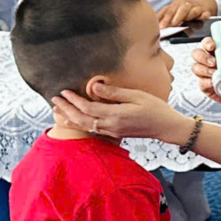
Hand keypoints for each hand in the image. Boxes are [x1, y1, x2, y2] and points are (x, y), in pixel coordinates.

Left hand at [53, 82, 191, 144]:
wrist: (166, 127)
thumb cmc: (155, 108)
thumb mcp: (136, 95)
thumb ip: (114, 92)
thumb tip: (95, 86)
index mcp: (115, 115)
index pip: (87, 107)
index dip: (73, 100)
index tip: (64, 91)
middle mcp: (111, 125)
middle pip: (81, 119)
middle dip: (66, 110)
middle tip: (54, 100)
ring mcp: (112, 132)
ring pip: (85, 127)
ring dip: (70, 119)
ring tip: (58, 111)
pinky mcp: (115, 134)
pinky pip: (92, 130)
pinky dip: (80, 124)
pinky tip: (75, 120)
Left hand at [158, 0, 217, 29]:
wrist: (202, 6)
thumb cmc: (185, 12)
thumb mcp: (174, 13)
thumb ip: (165, 18)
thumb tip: (155, 26)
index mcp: (177, 3)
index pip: (169, 10)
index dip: (165, 19)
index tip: (161, 27)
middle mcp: (186, 3)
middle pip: (180, 9)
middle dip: (175, 17)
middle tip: (172, 25)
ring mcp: (196, 7)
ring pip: (193, 10)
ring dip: (188, 16)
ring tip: (184, 22)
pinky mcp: (205, 12)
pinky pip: (205, 14)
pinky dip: (203, 16)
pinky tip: (201, 19)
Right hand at [191, 34, 220, 108]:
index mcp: (217, 52)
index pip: (207, 43)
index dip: (207, 43)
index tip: (212, 46)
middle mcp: (208, 61)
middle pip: (196, 54)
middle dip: (203, 57)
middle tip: (213, 62)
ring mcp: (205, 73)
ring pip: (196, 67)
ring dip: (204, 69)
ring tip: (214, 73)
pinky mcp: (205, 86)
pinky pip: (201, 82)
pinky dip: (206, 82)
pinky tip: (213, 83)